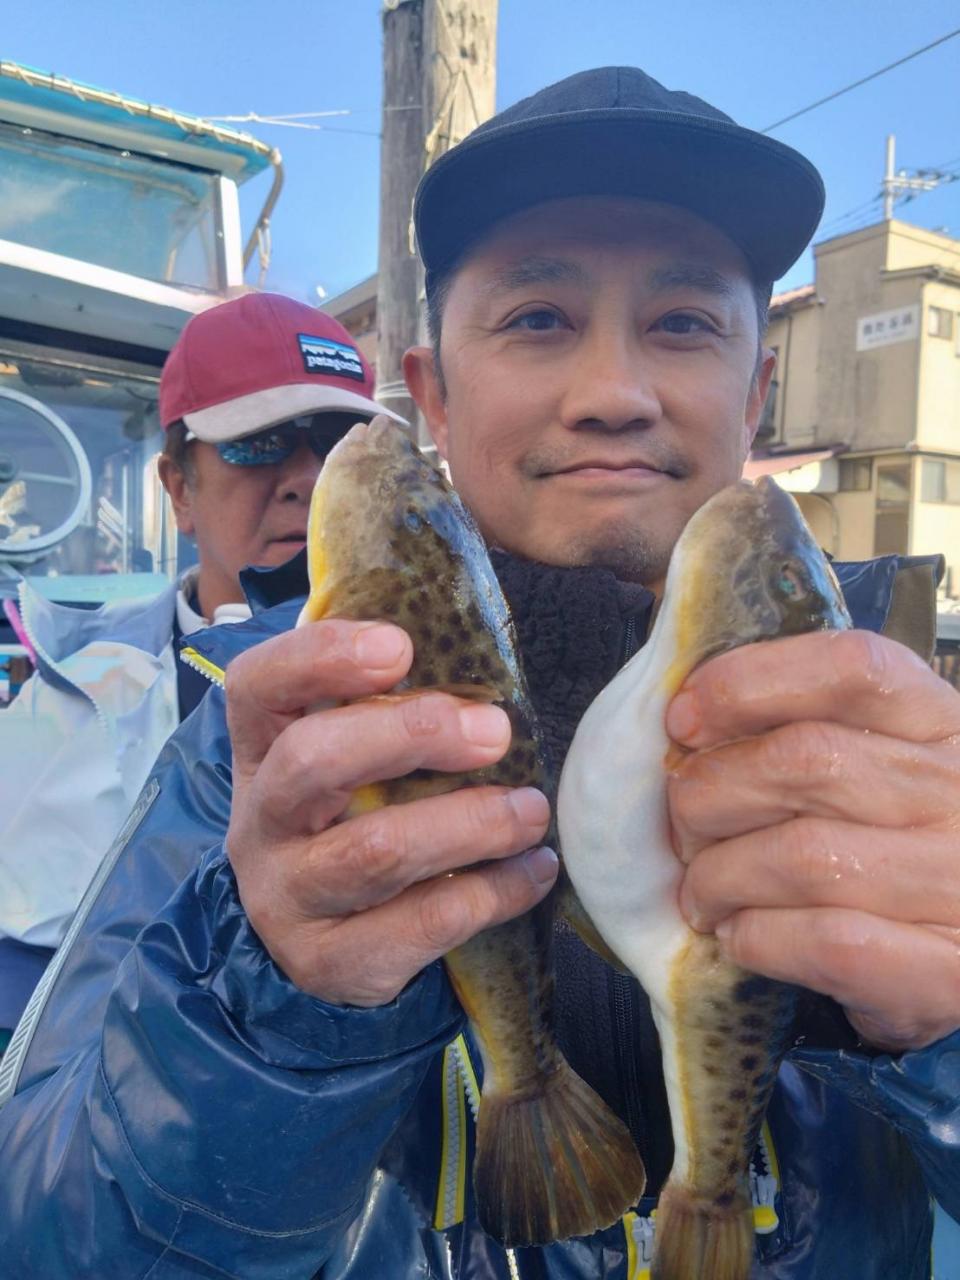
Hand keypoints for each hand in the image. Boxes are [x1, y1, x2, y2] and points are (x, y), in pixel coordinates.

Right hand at [224, 620, 554, 1006]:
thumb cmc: (353, 822)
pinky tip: (535, 868)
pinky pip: (421, 923)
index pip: (257, 686)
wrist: (321, 947)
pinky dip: (493, 891)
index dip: (319, 657)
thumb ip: (389, 713)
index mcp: (260, 751)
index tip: (399, 647)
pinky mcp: (331, 962)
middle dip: (410, 734)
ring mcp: (288, 898)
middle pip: (311, 760)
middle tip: (495, 731)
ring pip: (375, 850)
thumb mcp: (349, 764)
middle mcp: (260, 822)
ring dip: (469, 822)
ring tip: (531, 809)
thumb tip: (484, 682)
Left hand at [665, 629, 959, 1052]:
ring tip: (703, 893)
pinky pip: (825, 942)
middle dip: (711, 794)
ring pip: (805, 857)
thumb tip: (687, 723)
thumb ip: (798, 726)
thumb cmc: (893, 838)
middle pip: (807, 760)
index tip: (684, 720)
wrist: (959, 942)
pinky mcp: (946, 969)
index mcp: (941, 721)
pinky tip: (740, 935)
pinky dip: (757, 938)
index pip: (852, 667)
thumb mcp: (872, 759)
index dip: (748, 684)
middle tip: (685, 828)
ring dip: (721, 877)